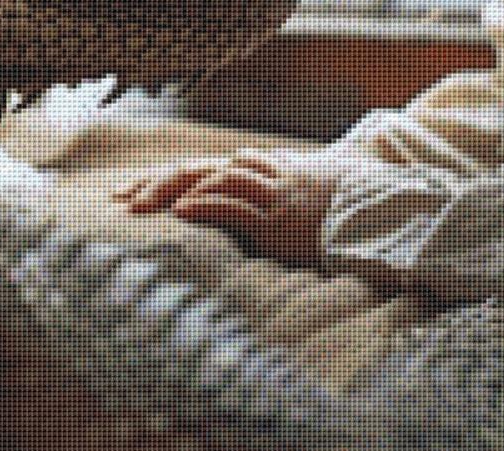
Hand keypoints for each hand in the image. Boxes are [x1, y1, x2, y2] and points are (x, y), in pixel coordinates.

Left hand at [114, 149, 342, 265]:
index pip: (210, 170)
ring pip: (211, 181)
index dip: (172, 180)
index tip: (137, 194)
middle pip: (200, 170)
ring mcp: (273, 195)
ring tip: (137, 205)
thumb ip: (282, 208)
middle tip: (121, 198)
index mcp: (271, 172)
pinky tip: (178, 212)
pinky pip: (234, 205)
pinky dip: (204, 205)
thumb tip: (257, 228)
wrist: (383, 221)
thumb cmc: (351, 219)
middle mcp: (268, 176)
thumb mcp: (312, 204)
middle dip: (157, 182)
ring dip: (171, 192)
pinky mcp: (278, 217)